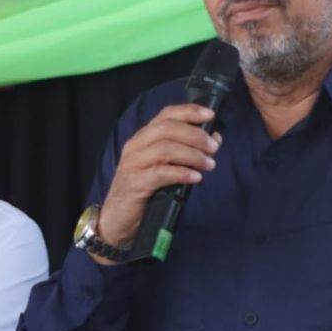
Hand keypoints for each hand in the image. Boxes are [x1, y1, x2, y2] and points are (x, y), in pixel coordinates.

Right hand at [97, 103, 220, 249]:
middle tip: (214, 147)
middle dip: (195, 135)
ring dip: (193, 155)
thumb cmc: (144, 191)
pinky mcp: (135, 183)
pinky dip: (182, 173)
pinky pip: (161, 173)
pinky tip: (195, 178)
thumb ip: (186, 151)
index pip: (167, 114)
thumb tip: (214, 139)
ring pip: (165, 148)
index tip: (210, 115)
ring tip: (209, 164)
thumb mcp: (164, 166)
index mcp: (143, 138)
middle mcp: (136, 146)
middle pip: (168, 128)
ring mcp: (133, 164)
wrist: (117, 219)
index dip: (189, 111)